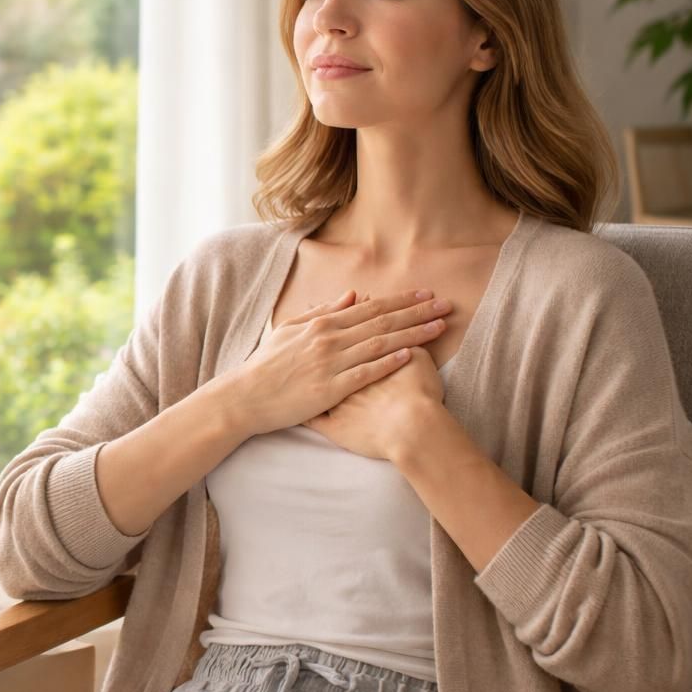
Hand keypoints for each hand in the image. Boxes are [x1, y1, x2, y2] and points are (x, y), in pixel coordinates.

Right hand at [225, 287, 451, 438]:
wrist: (245, 396)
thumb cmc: (266, 365)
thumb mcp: (289, 330)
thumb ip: (322, 312)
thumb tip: (352, 296)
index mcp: (321, 324)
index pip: (370, 309)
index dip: (401, 301)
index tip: (426, 295)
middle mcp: (329, 339)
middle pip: (382, 322)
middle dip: (417, 313)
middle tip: (446, 305)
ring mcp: (330, 363)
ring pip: (379, 344)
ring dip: (412, 334)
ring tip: (439, 327)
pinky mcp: (330, 389)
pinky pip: (365, 373)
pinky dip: (388, 362)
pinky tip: (410, 355)